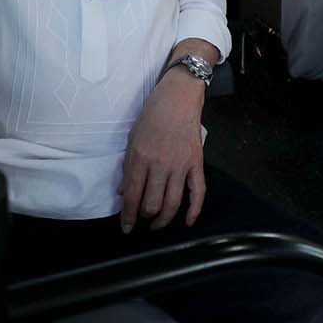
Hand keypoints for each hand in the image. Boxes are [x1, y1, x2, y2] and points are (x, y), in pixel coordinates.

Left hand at [119, 69, 205, 232]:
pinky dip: (193, 211)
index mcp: (140, 157)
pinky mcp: (196, 163)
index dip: (128, 217)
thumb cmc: (152, 113)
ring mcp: (180, 165)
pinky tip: (187, 222)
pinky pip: (197, 193)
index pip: (132, 196)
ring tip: (157, 225)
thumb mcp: (132, 137)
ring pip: (172, 204)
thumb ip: (128, 167)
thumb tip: (124, 193)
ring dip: (163, 220)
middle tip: (141, 220)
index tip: (126, 227)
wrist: (179, 95)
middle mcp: (159, 164)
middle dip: (144, 218)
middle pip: (151, 204)